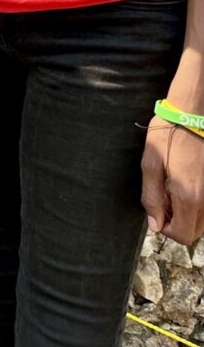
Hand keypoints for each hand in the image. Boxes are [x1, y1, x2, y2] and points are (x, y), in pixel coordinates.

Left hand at [143, 121, 203, 244]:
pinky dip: (199, 203)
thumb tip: (155, 225)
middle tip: (165, 199)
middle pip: (196, 232)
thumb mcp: (151, 164)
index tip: (157, 211)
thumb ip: (151, 197)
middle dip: (178, 222)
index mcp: (189, 196)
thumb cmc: (169, 135)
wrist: (195, 114)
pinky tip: (188, 184)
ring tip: (176, 190)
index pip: (183, 235)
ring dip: (190, 214)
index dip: (166, 229)